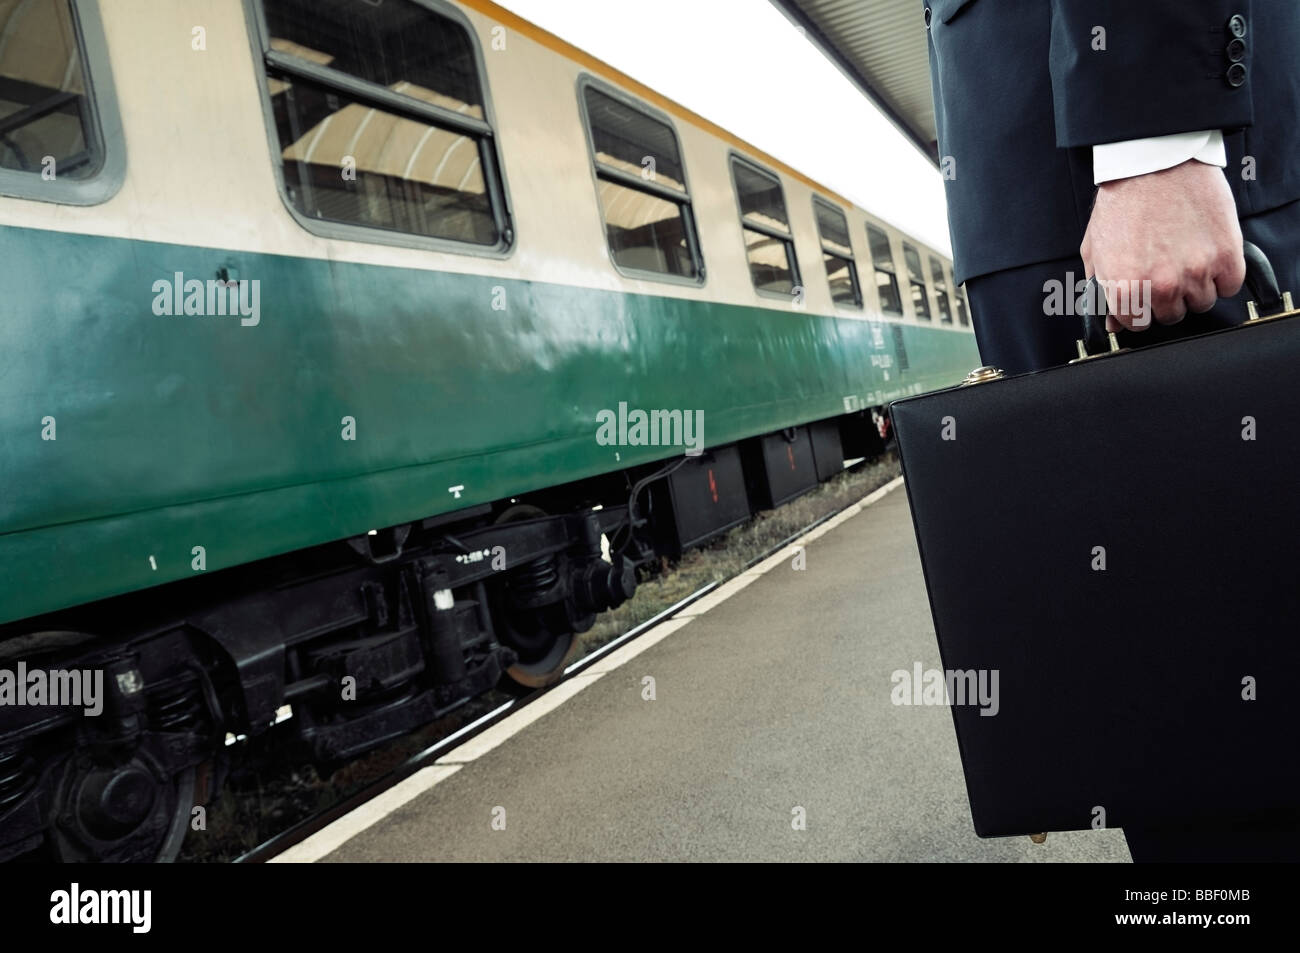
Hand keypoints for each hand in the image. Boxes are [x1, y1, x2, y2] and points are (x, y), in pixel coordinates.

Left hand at [1080, 160, 1244, 330]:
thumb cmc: (1123, 202)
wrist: (1155, 163)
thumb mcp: (1096, 249)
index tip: (1145, 296)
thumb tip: (1113, 322)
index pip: (1137, 325)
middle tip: (1167, 271)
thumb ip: (1101, 290)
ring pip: (1202, 303)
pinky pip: (1230, 286)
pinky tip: (1209, 256)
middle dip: (1167, 298)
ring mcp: (1195, 272)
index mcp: (1124, 288)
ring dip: (1196, 287)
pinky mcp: (1225, 255)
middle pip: (1172, 316)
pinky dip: (1223, 275)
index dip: (1140, 310)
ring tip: (1187, 258)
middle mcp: (1160, 286)